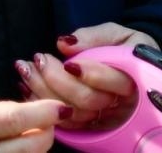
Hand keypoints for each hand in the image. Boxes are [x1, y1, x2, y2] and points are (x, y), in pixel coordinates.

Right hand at [0, 98, 70, 151]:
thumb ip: (14, 113)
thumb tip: (54, 113)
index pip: (12, 120)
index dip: (42, 114)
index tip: (63, 108)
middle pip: (29, 146)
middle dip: (45, 132)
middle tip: (42, 123)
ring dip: (38, 147)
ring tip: (25, 138)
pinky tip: (20, 150)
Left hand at [14, 25, 161, 130]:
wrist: (134, 69)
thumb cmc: (127, 48)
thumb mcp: (119, 34)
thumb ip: (94, 36)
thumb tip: (64, 44)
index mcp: (134, 79)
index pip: (114, 81)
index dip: (90, 73)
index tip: (67, 62)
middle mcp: (119, 104)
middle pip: (87, 100)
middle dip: (58, 80)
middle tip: (38, 59)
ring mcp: (102, 119)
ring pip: (71, 113)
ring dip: (43, 92)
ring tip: (26, 70)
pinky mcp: (87, 127)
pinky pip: (62, 123)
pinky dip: (43, 107)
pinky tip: (28, 89)